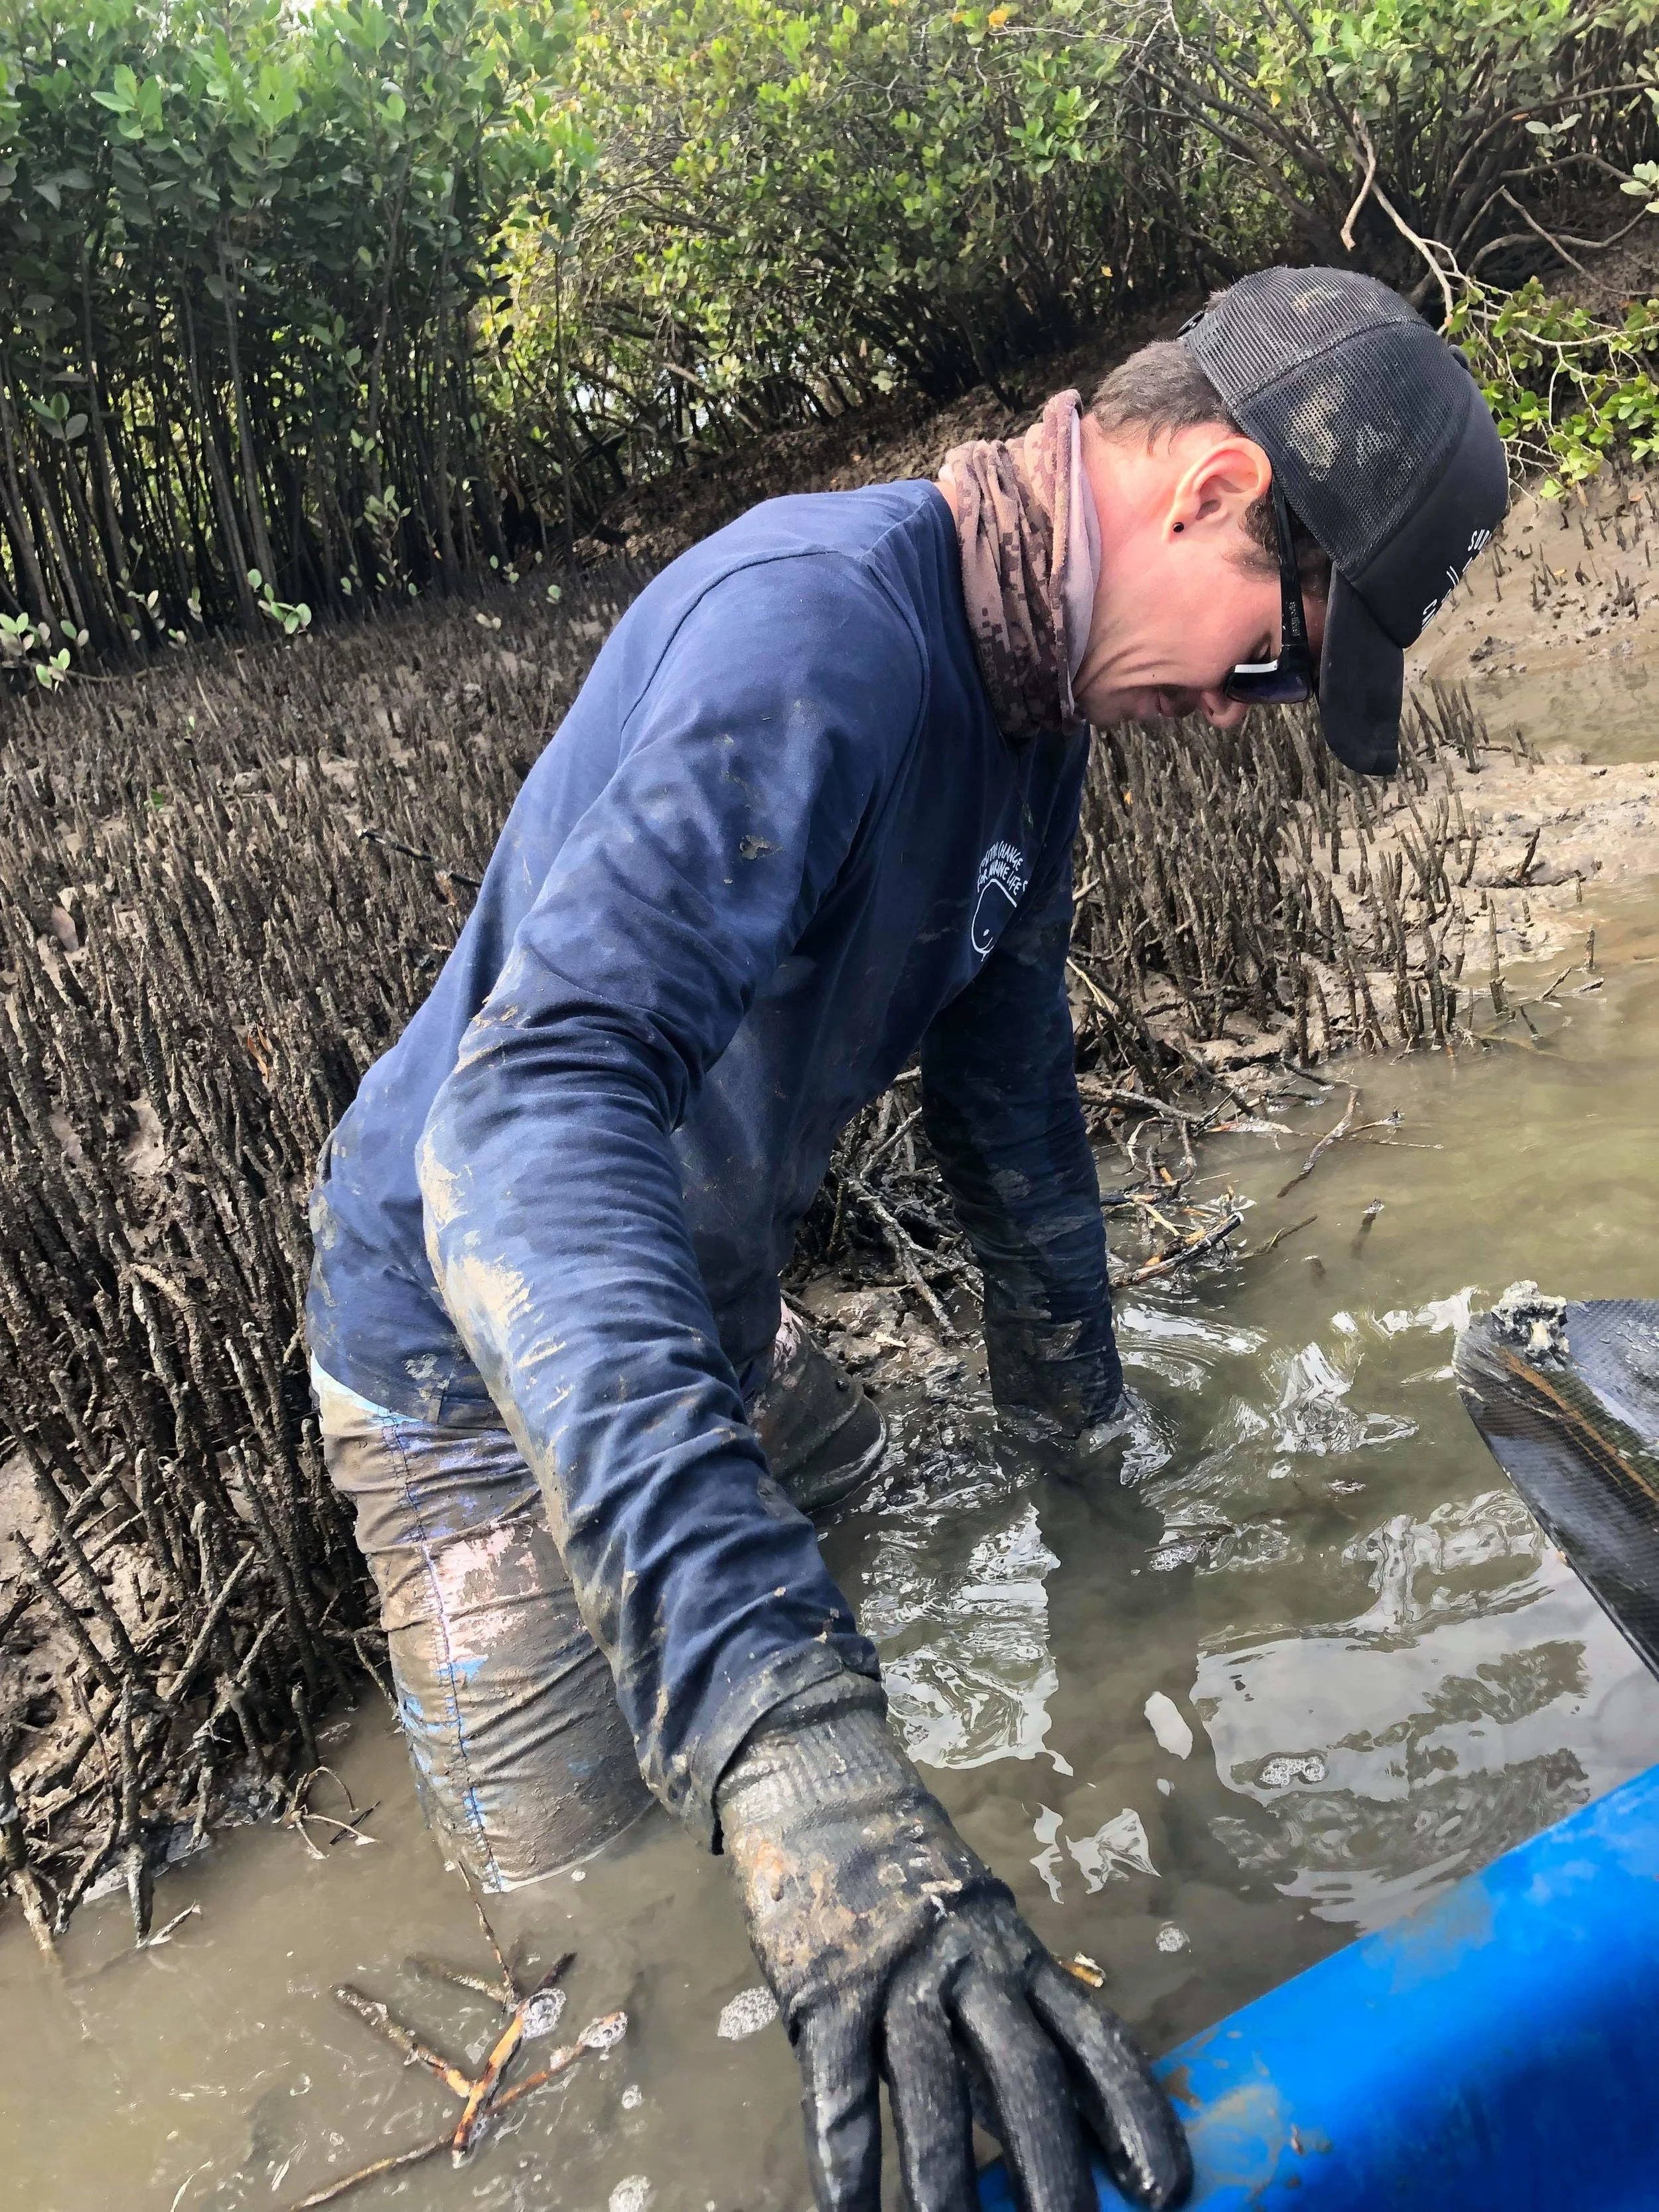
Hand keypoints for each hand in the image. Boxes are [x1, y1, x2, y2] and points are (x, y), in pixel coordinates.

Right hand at [715, 1677, 1190, 2211]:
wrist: (819, 1781)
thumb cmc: (903, 1865)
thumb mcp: (976, 1924)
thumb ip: (1007, 2005)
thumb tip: (1051, 2114)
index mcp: (1014, 1951)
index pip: (1090, 2038)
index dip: (1131, 2113)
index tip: (1167, 2188)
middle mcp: (967, 1965)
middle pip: (1022, 2071)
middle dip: (1053, 2165)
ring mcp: (894, 1974)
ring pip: (930, 2087)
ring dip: (947, 2183)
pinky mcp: (825, 1987)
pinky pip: (840, 2083)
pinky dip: (847, 2157)